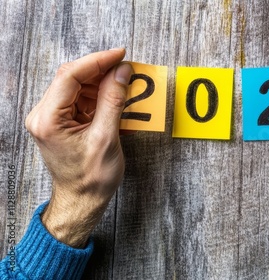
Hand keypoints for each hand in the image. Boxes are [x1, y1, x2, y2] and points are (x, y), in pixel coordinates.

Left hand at [25, 49, 132, 247]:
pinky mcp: (62, 122)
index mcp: (48, 120)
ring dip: (102, 82)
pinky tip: (116, 96)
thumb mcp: (106, 138)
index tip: (120, 55)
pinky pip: (81, 99)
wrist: (82, 201)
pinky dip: (100, 95)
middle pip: (72, 78)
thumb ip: (113, 101)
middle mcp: (44, 115)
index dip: (97, 61)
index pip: (70, 76)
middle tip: (126, 67)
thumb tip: (121, 72)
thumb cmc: (91, 178)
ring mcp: (51, 118)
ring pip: (77, 86)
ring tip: (125, 83)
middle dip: (101, 70)